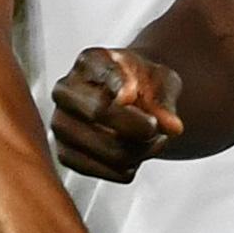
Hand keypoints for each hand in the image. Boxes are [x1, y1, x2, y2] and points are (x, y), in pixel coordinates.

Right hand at [51, 47, 184, 182]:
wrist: (133, 99)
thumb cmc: (142, 83)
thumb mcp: (162, 80)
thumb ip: (165, 100)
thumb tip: (171, 126)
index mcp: (89, 61)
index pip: (104, 73)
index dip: (123, 86)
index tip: (135, 93)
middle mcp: (66, 92)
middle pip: (98, 111)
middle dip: (137, 125)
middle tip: (156, 127)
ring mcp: (62, 125)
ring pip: (105, 147)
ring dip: (139, 150)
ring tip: (154, 140)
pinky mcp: (67, 155)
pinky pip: (103, 171)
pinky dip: (129, 167)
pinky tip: (138, 153)